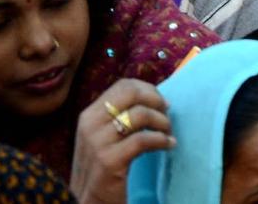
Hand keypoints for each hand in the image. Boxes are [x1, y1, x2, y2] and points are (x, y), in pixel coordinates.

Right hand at [71, 79, 174, 203]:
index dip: (148, 90)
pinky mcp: (109, 161)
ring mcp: (97, 142)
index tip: (162, 103)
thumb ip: (117, 119)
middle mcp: (90, 124)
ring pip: (140, 115)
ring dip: (162, 122)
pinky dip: (161, 140)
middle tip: (167, 114)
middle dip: (156, 100)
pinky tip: (168, 146)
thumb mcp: (101, 139)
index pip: (123, 86)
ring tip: (168, 133)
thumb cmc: (99, 172)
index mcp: (89, 115)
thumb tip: (150, 99)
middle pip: (131, 93)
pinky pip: (143, 140)